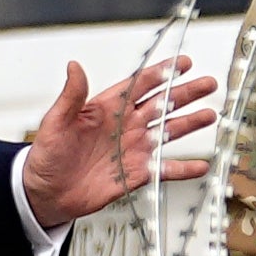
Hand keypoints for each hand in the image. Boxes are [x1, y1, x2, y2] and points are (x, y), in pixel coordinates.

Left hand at [22, 55, 217, 232]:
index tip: (182, 63)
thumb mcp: (55, 122)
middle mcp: (125, 126)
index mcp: (108, 108)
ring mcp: (133, 149)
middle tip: (208, 84)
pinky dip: (182, 168)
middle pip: (162, 105)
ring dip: (189, 124)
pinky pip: (164, 169)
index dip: (161, 73)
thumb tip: (74, 66)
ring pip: (168, 132)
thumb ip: (71, 95)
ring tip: (210, 115)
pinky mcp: (135, 174)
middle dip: (185, 94)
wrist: (45, 192)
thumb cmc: (46, 156)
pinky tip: (200, 165)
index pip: (140, 85)